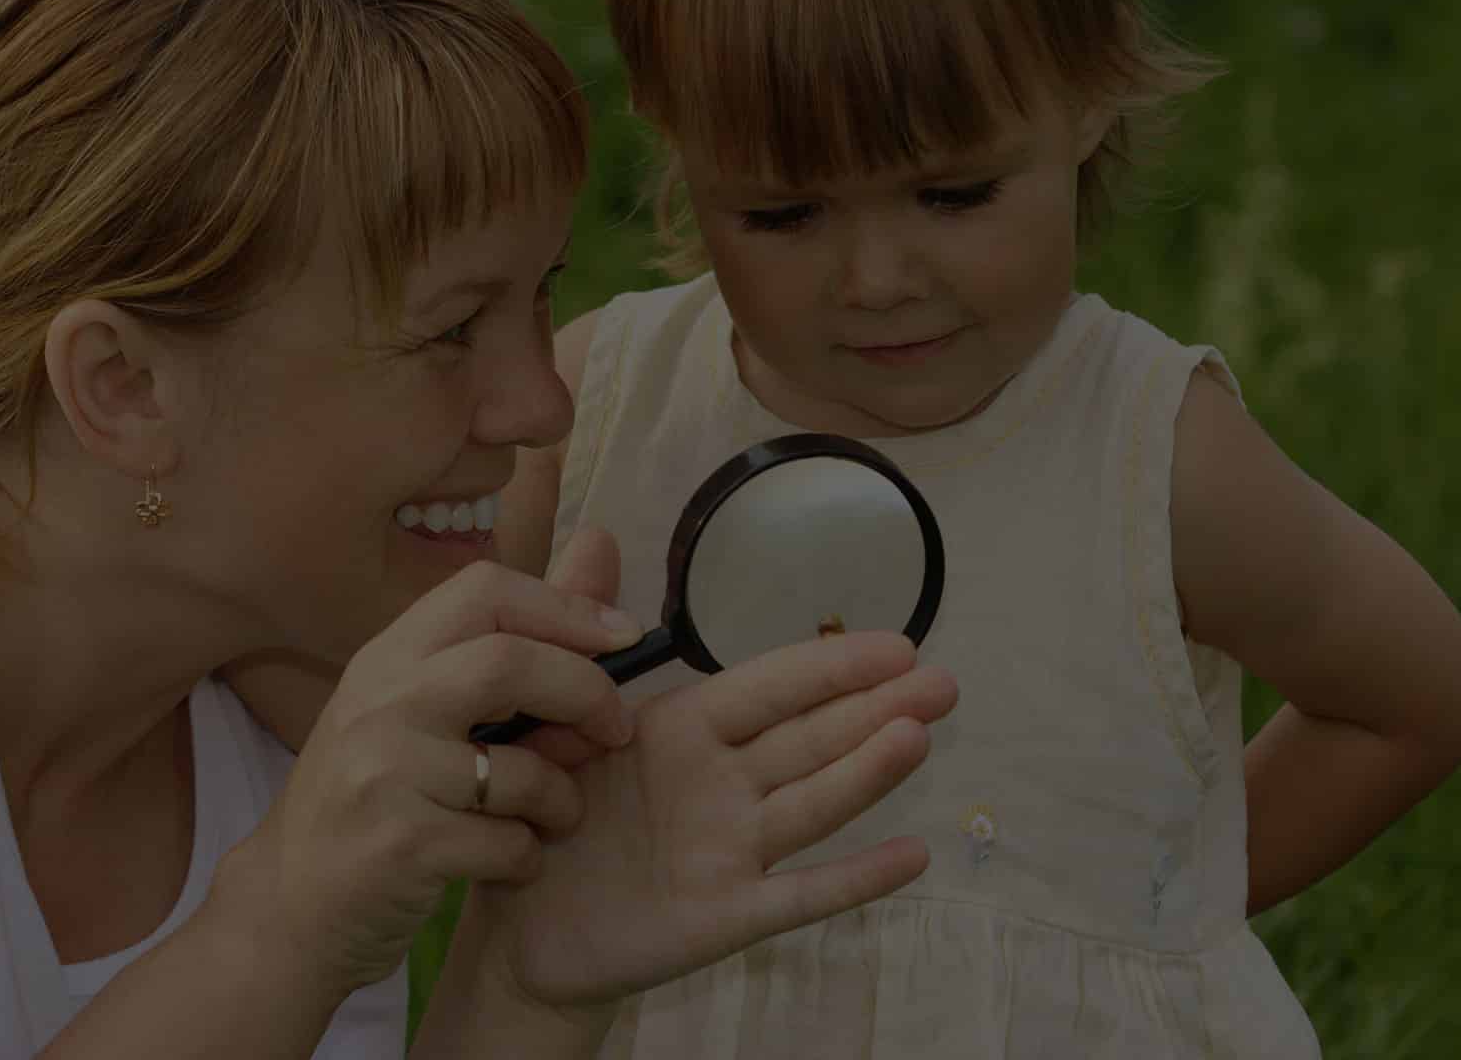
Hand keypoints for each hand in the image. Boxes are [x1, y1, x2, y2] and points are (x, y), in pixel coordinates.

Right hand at [215, 559, 641, 996]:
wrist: (289, 903)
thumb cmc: (373, 795)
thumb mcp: (420, 706)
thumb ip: (512, 641)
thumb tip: (602, 546)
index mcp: (388, 656)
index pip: (485, 591)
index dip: (566, 605)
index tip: (623, 636)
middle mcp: (380, 703)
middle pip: (509, 662)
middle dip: (586, 692)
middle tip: (618, 729)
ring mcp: (383, 773)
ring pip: (520, 770)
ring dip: (563, 798)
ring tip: (556, 814)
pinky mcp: (400, 846)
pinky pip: (506, 842)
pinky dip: (528, 857)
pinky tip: (511, 861)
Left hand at [470, 626, 956, 1008]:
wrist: (515, 926)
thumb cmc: (538, 810)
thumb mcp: (547, 713)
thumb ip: (578, 629)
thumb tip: (599, 533)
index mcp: (682, 731)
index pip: (769, 689)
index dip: (829, 666)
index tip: (896, 642)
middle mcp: (720, 786)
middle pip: (810, 740)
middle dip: (875, 708)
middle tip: (945, 681)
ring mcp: (731, 852)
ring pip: (812, 804)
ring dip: (868, 772)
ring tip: (920, 734)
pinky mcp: (724, 917)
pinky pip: (797, 897)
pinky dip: (854, 879)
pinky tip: (913, 856)